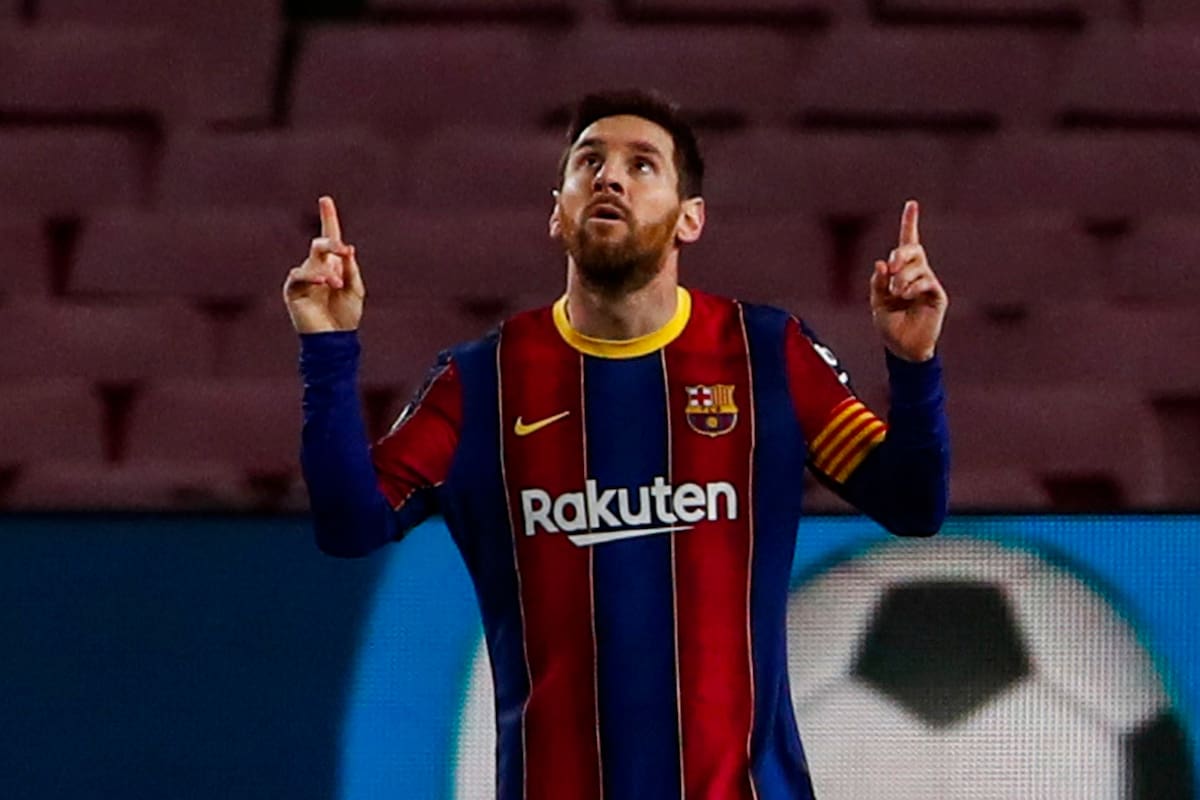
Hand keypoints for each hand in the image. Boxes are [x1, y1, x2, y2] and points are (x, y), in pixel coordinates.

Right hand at [283, 196, 365, 332]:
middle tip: (345, 251)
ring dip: (328, 271)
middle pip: (320, 243)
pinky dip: (313, 276)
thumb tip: (348, 248)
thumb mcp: (355, 289)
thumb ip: (351, 269)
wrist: (334, 339)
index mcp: (332, 265)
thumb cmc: (346, 316)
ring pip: (313, 261)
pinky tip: (325, 283)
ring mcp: (304, 278)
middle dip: (332, 243)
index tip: (325, 199)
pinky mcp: (293, 290)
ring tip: (338, 285)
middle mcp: (316, 267)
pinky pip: (299, 275)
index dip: (328, 218)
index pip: (329, 237)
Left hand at [869, 200, 947, 361]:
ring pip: (917, 266)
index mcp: (900, 272)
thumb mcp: (877, 302)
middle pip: (913, 249)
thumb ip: (878, 283)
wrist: (902, 348)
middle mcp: (916, 273)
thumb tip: (881, 263)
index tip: (912, 204)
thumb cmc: (889, 324)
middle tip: (891, 266)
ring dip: (902, 277)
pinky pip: (926, 281)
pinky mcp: (936, 295)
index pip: (907, 243)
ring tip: (896, 293)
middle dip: (901, 254)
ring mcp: (927, 283)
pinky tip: (905, 295)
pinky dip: (912, 286)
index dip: (910, 223)